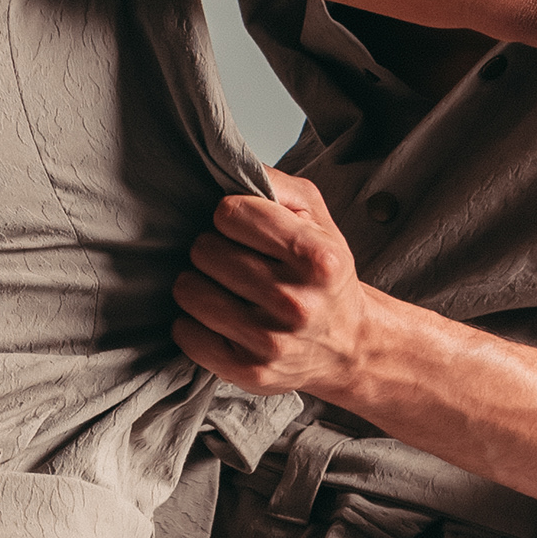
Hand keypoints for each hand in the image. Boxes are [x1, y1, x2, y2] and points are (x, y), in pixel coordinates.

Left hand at [173, 172, 375, 395]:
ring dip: (198, 284)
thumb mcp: (318, 218)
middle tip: (231, 261)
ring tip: (223, 288)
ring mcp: (271, 342)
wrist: (350, 344)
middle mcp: (296, 303)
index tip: (240, 228)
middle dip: (211, 249)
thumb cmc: (325, 275)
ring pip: (189, 290)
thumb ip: (275, 185)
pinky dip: (193, 322)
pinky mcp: (249, 372)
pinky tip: (218, 318)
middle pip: (205, 251)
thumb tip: (227, 165)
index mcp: (318, 258)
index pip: (230, 213)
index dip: (229, 216)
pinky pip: (186, 333)